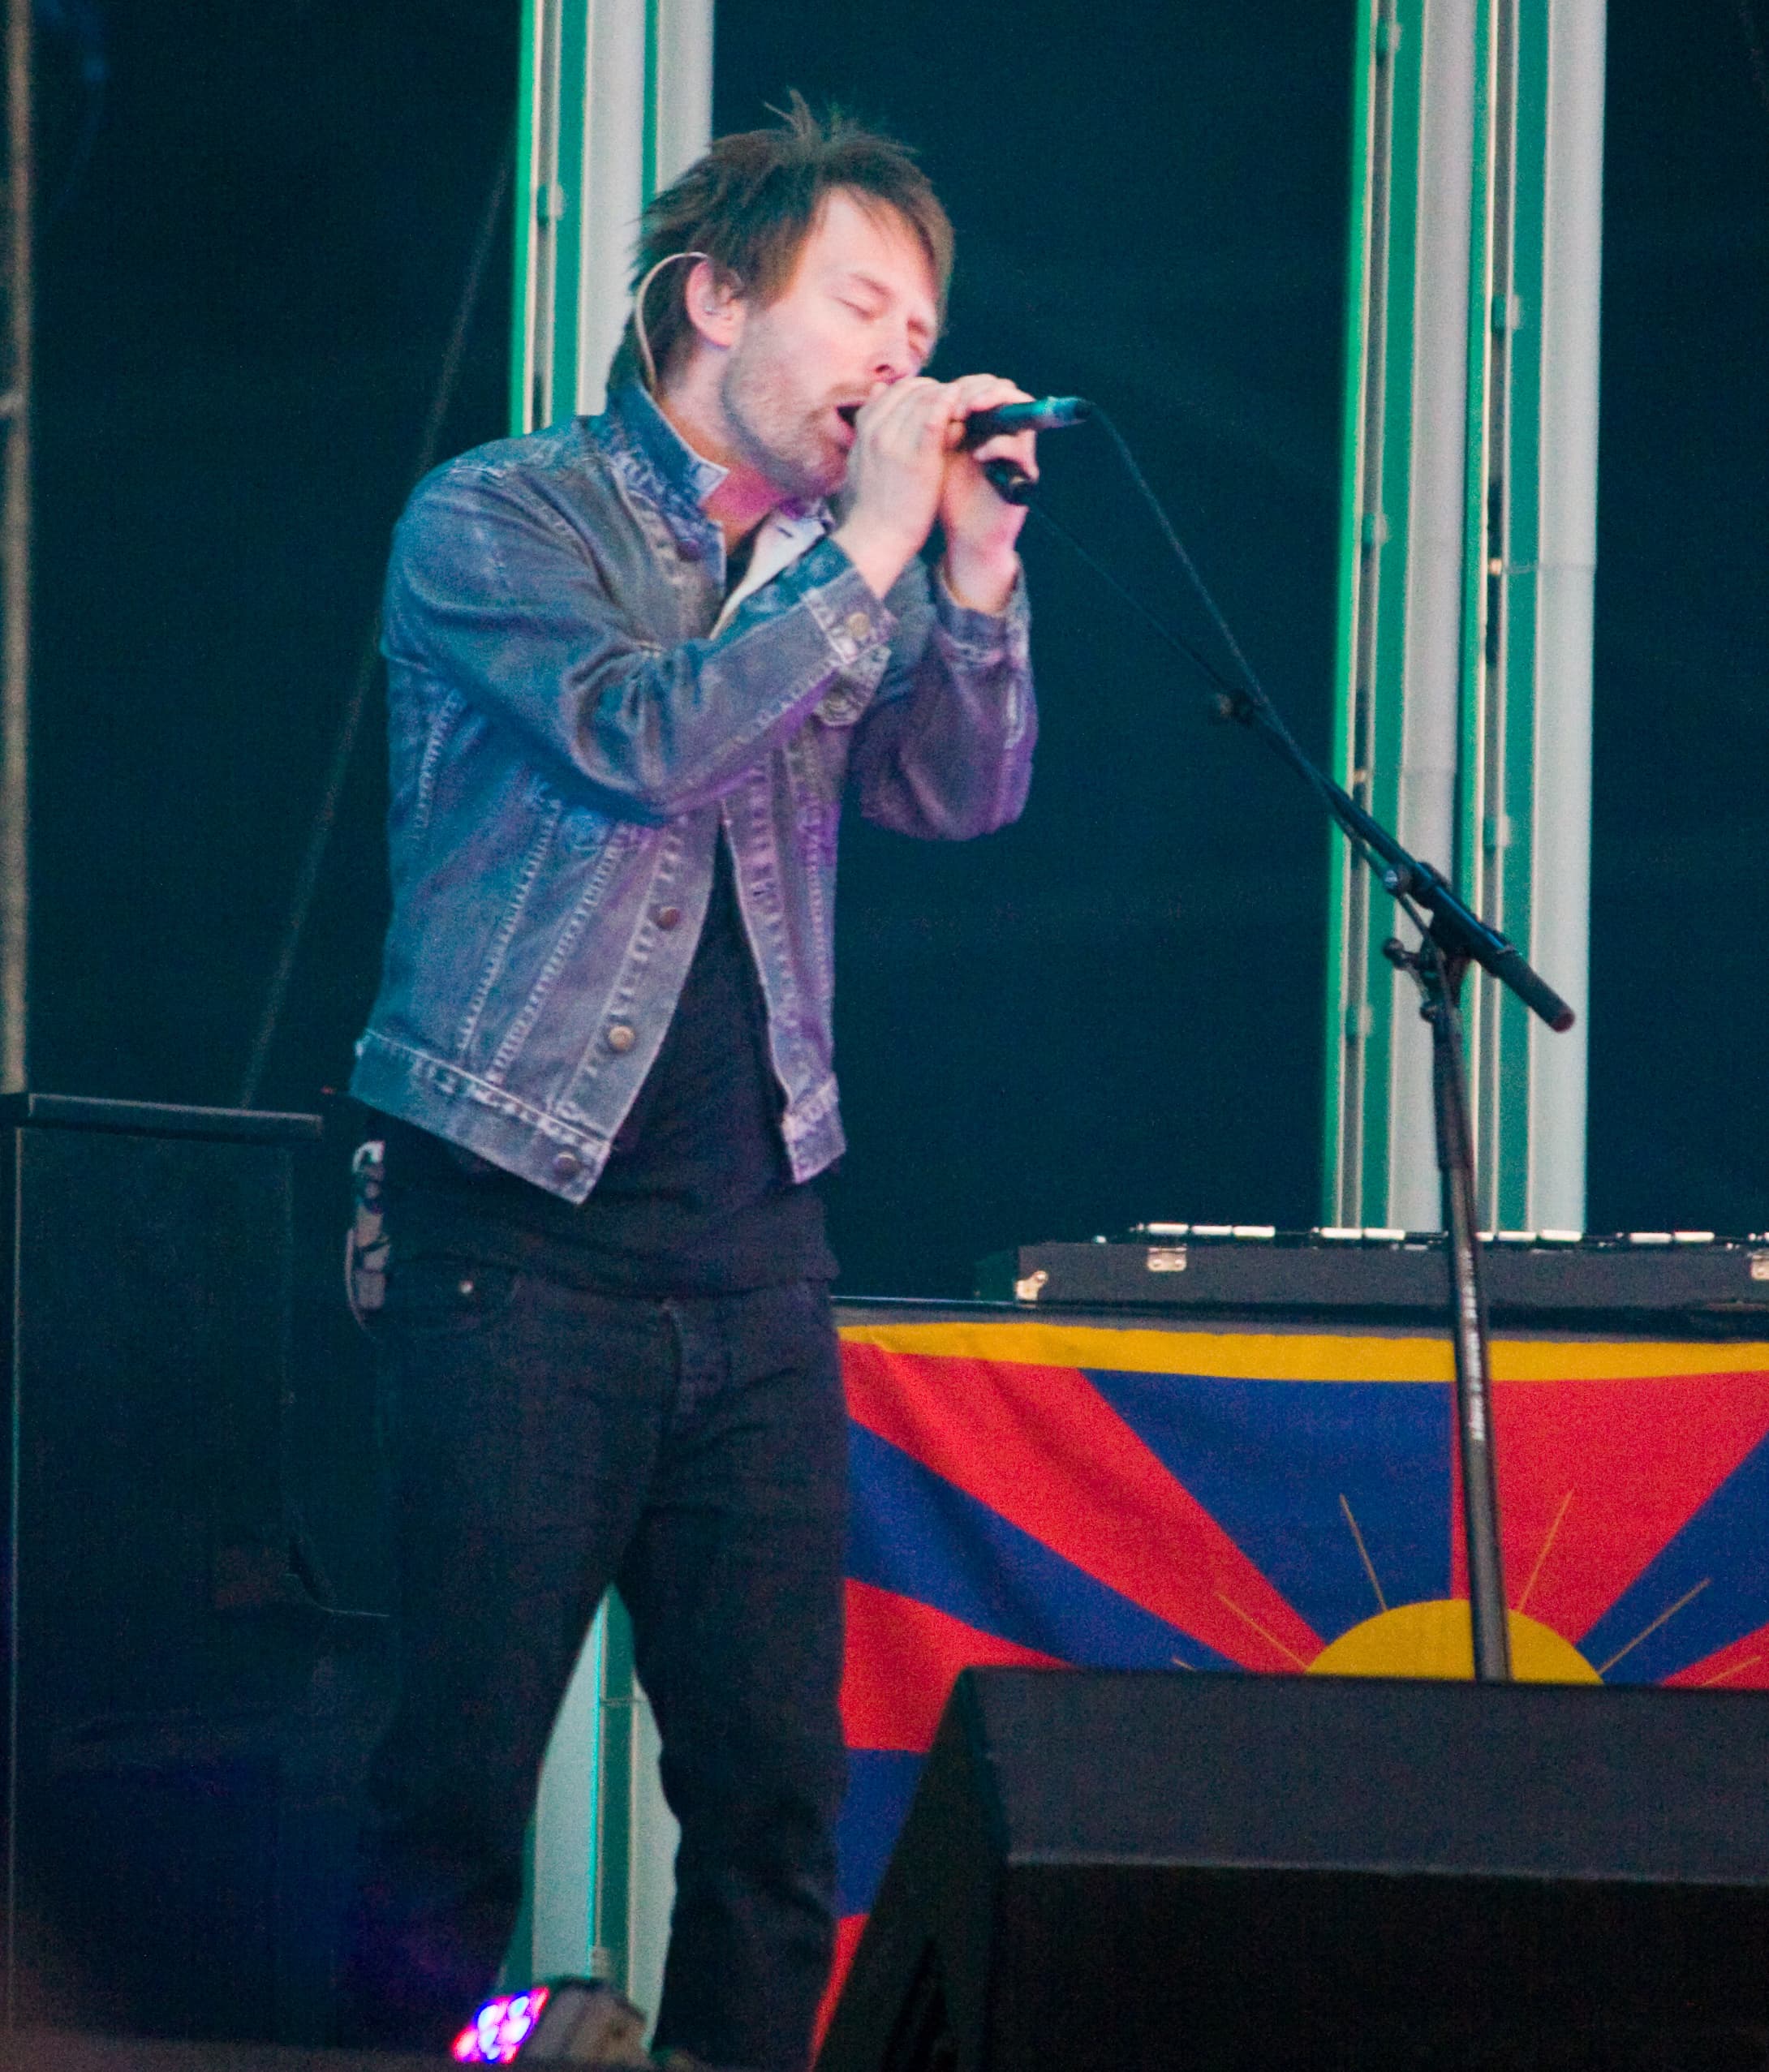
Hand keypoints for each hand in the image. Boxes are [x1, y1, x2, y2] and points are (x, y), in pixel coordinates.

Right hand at [831, 375, 1034, 607]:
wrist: (876, 537)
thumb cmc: (874, 504)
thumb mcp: (863, 457)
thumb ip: (872, 425)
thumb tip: (879, 389)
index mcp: (864, 428)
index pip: (895, 390)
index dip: (920, 390)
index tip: (939, 399)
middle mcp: (877, 428)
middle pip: (912, 390)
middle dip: (938, 392)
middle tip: (960, 400)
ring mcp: (895, 441)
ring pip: (926, 400)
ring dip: (950, 399)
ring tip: (968, 405)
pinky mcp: (917, 457)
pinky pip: (936, 418)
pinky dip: (952, 409)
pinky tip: (966, 410)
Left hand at [935, 373, 1034, 613]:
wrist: (966, 536)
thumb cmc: (944, 496)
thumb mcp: (927, 455)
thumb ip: (919, 424)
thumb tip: (889, 387)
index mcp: (980, 422)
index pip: (979, 386)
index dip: (962, 384)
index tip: (937, 392)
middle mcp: (1002, 430)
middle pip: (1002, 390)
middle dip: (978, 389)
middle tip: (957, 402)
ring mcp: (1017, 450)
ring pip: (1018, 410)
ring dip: (992, 405)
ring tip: (966, 415)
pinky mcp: (1025, 474)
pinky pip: (1019, 448)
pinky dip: (999, 446)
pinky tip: (978, 454)